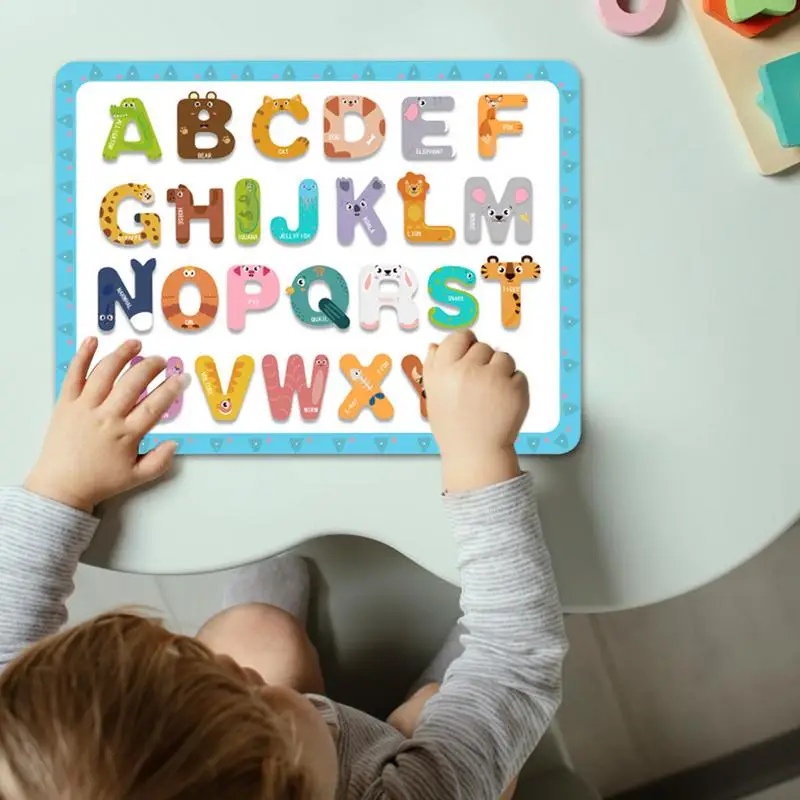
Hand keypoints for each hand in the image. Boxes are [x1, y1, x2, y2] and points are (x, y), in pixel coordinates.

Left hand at [25, 337, 189, 512]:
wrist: (60, 487)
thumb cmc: (98, 482)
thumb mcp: (136, 478)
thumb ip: (160, 462)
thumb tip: (174, 443)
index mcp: (126, 435)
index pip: (155, 405)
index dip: (172, 389)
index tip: (182, 377)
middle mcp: (106, 417)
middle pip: (133, 383)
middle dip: (150, 366)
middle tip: (161, 360)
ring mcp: (84, 407)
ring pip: (105, 373)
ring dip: (122, 354)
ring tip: (135, 344)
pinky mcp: (65, 404)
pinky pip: (73, 375)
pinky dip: (82, 356)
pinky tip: (92, 340)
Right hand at [424, 331, 527, 492]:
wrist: (475, 453)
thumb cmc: (453, 426)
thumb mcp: (433, 396)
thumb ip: (433, 368)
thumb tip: (436, 345)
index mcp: (444, 369)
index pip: (460, 337)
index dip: (466, 344)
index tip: (469, 354)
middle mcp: (467, 370)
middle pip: (483, 347)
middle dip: (483, 362)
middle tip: (479, 386)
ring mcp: (494, 378)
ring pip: (504, 357)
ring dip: (501, 371)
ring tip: (492, 395)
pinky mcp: (516, 388)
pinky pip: (519, 375)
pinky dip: (514, 387)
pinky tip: (502, 404)